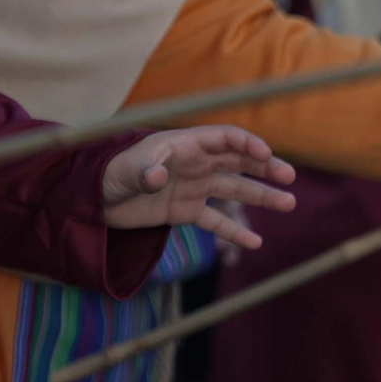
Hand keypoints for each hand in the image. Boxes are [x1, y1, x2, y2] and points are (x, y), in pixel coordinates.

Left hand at [101, 126, 297, 249]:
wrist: (92, 199)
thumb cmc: (109, 173)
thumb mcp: (125, 169)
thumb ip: (144, 172)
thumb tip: (158, 178)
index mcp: (185, 144)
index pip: (225, 138)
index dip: (246, 143)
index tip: (264, 153)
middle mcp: (196, 163)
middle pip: (239, 161)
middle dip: (265, 167)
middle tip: (288, 177)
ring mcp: (194, 187)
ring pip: (236, 189)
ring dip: (262, 196)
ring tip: (289, 204)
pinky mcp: (186, 211)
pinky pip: (216, 221)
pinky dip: (234, 232)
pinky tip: (255, 243)